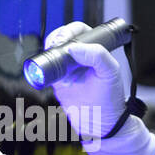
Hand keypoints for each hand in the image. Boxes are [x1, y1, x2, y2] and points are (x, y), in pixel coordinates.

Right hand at [44, 21, 131, 137]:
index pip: (80, 30)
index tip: (65, 41)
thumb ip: (97, 55)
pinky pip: (46, 68)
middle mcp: (81, 56)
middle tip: (55, 47)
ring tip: (54, 60)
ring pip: (53, 51)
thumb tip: (75, 48)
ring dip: (49, 52)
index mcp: (96, 48)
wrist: (100, 124)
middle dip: (56, 39)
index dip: (70, 31)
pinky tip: (50, 73)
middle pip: (63, 37)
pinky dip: (44, 68)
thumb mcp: (110, 73)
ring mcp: (68, 67)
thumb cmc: (111, 99)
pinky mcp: (58, 80)